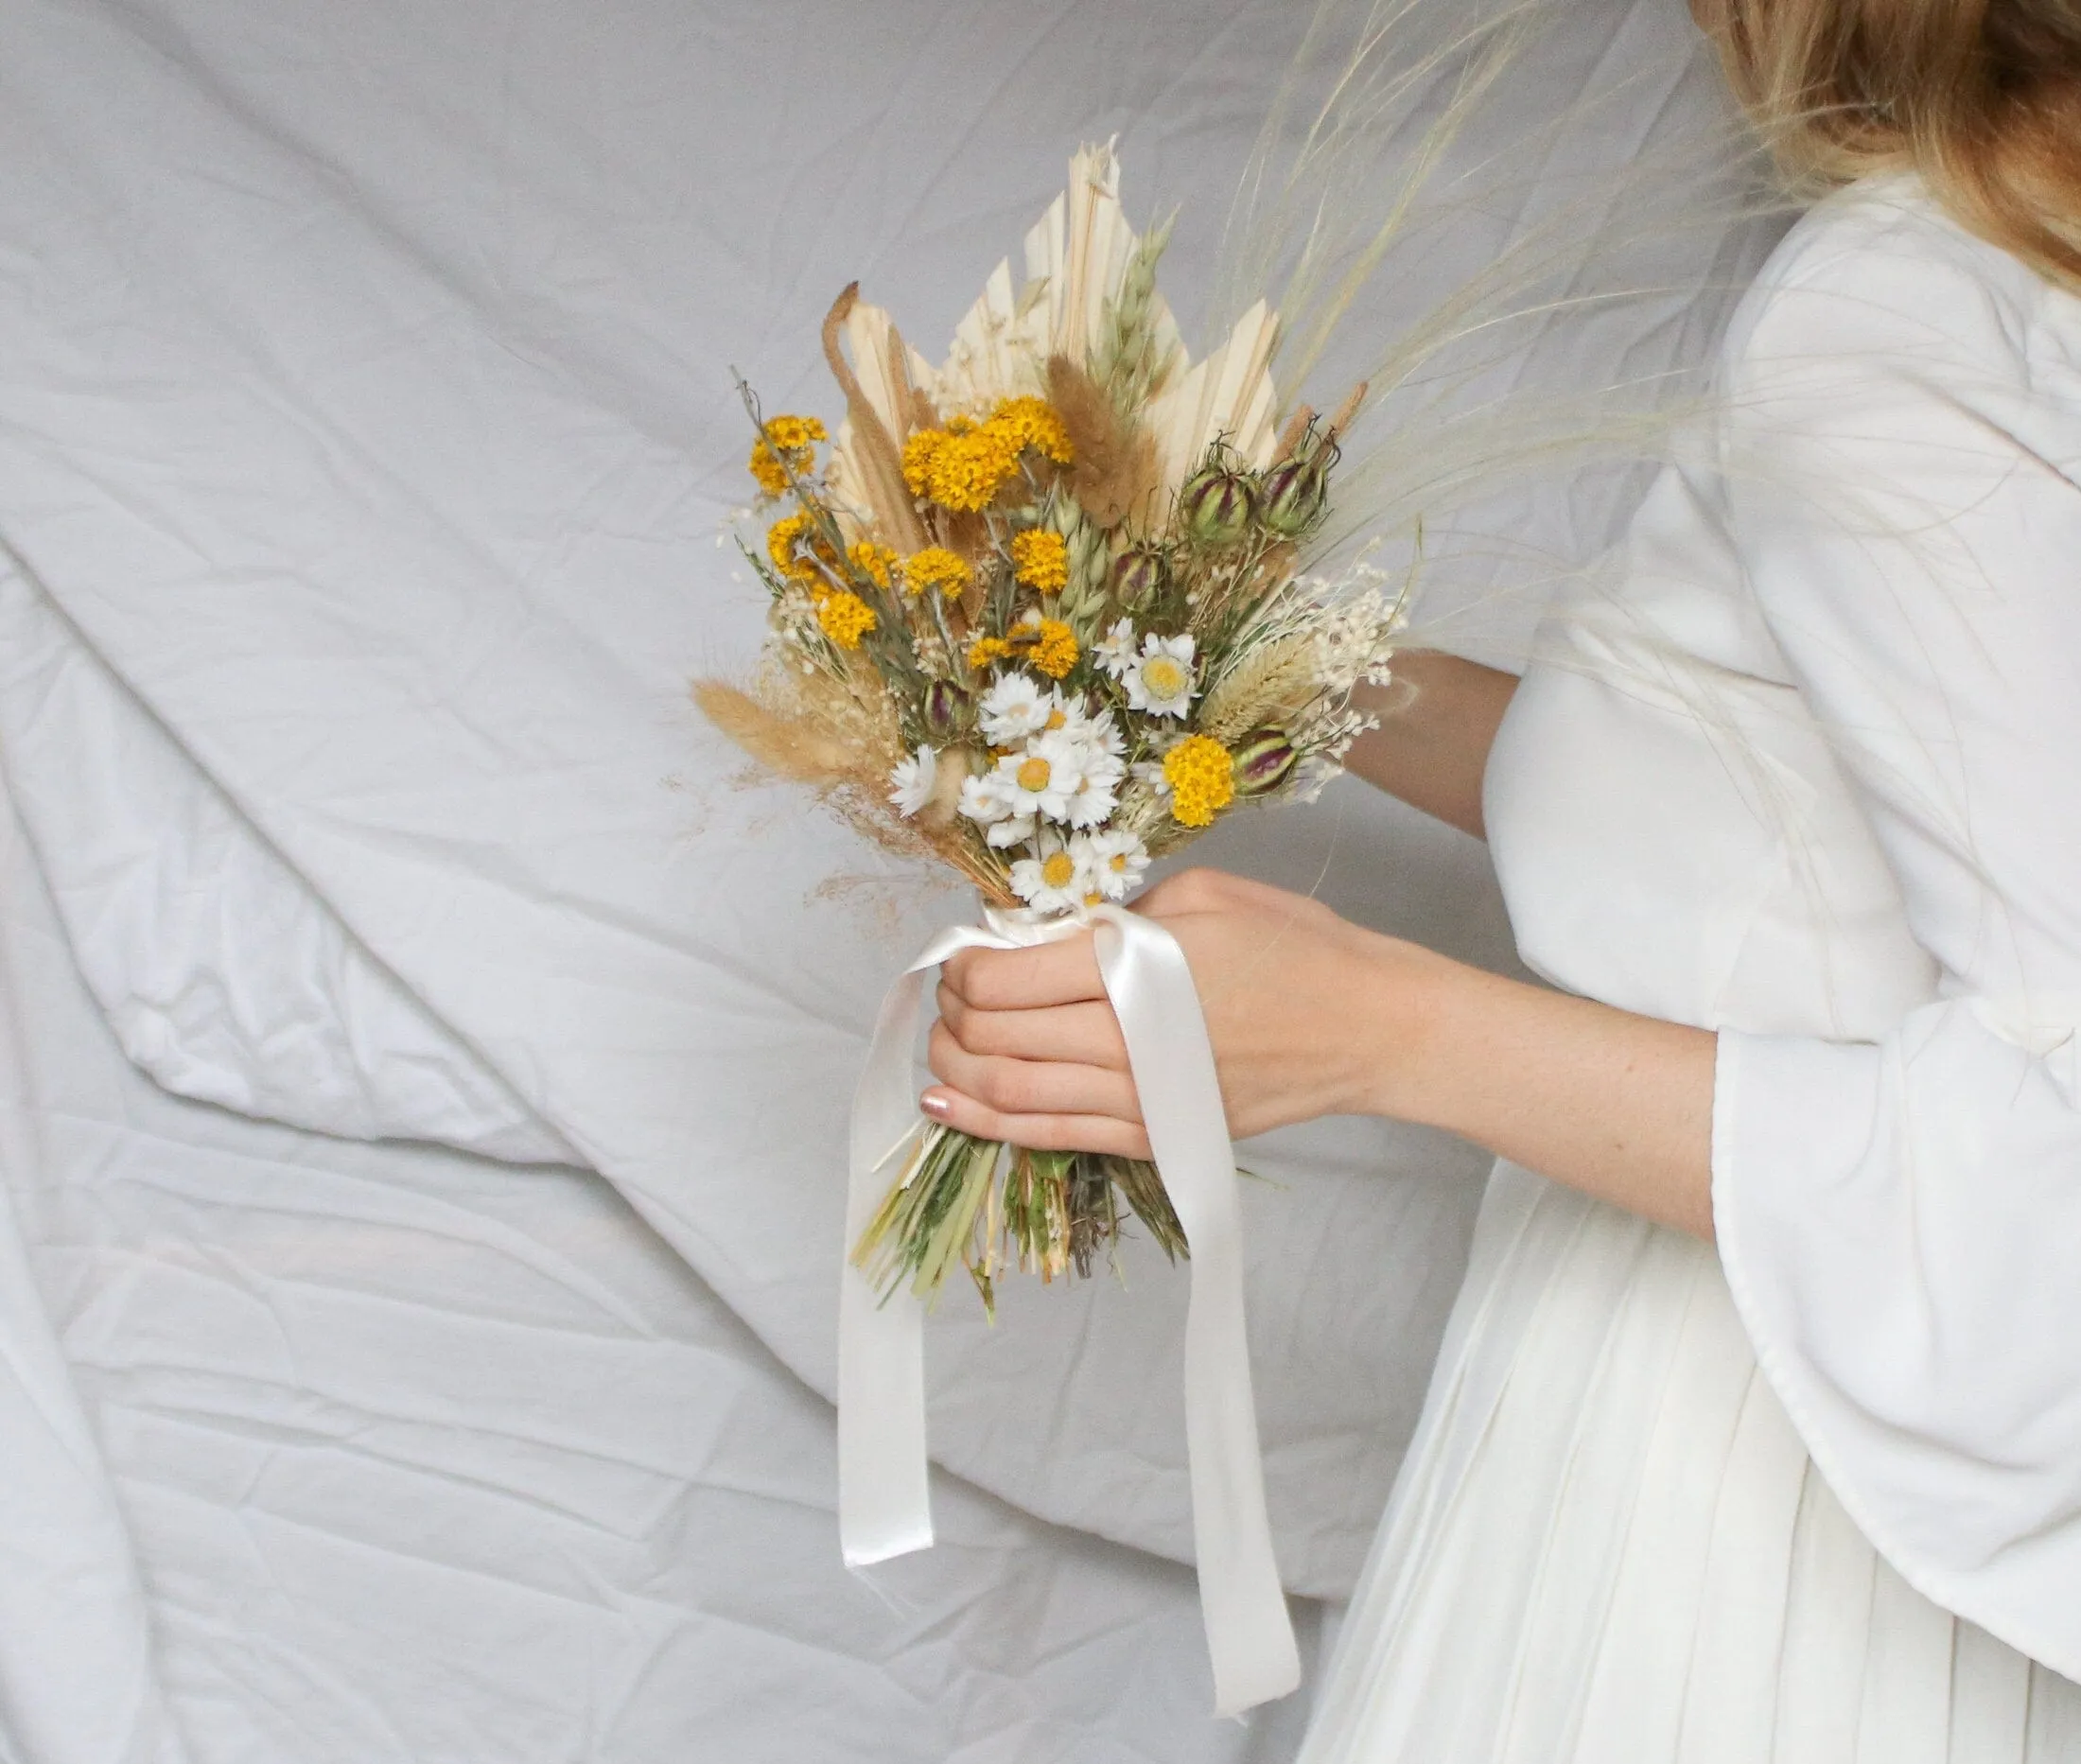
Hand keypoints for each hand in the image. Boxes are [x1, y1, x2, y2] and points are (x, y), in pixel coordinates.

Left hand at [922, 867, 1447, 1155]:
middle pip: (992, 1037)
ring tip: (942, 1042)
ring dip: (954, 1068)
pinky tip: (947, 1106)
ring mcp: (1137, 1099)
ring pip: (1006, 1094)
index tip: (962, 952)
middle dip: (951, 1013)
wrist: (1367, 1026)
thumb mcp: (1199, 894)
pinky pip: (1048, 1135)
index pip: (1004, 977)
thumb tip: (1035, 934)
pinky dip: (985, 1123)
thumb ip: (1109, 915)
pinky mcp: (1150, 1136)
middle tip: (950, 993)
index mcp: (1134, 967)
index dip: (963, 966)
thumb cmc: (1292, 946)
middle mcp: (1126, 1040)